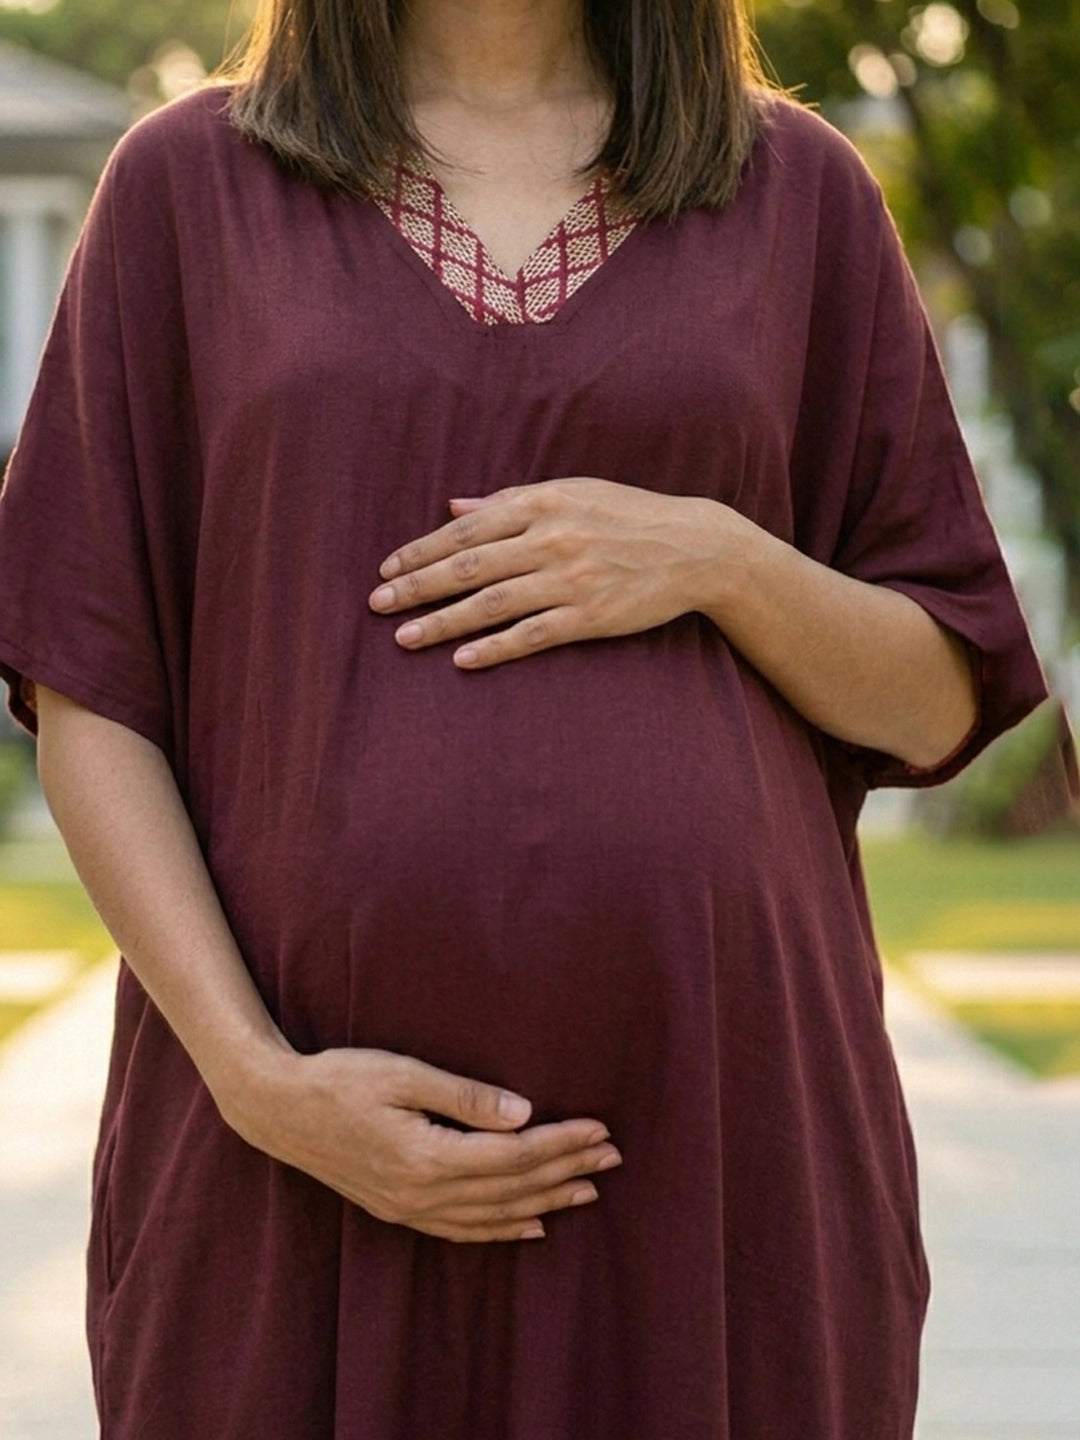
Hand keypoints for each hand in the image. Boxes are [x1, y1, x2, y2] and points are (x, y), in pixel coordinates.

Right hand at [232, 1047, 621, 1242]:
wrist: (278, 1110)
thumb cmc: (339, 1079)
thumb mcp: (402, 1073)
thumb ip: (464, 1096)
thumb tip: (523, 1113)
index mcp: (426, 1156)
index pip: (513, 1156)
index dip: (560, 1143)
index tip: (600, 1129)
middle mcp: (422, 1194)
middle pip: (512, 1188)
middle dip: (566, 1171)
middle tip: (613, 1156)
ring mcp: (410, 1209)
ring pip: (493, 1215)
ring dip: (546, 1201)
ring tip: (589, 1189)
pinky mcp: (399, 1210)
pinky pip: (463, 1230)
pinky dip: (503, 1230)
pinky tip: (532, 1226)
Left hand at [368, 478, 730, 667]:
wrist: (694, 547)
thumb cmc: (627, 516)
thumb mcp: (571, 493)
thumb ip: (511, 501)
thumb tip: (456, 506)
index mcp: (540, 503)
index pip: (464, 530)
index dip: (421, 551)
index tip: (387, 569)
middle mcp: (550, 538)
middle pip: (467, 566)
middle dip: (416, 586)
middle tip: (377, 605)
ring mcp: (569, 578)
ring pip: (491, 602)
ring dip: (442, 622)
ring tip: (405, 638)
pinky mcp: (590, 615)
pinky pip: (532, 634)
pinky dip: (495, 647)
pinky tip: (462, 660)